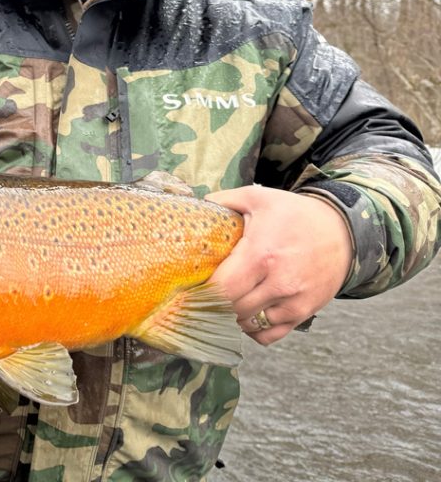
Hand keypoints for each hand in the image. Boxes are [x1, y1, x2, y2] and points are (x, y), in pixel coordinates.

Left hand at [206, 187, 353, 344]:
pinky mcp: (304, 313)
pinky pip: (269, 336)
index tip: (191, 285)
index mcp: (261, 255)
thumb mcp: (258, 197)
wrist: (343, 232)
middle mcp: (279, 283)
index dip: (202, 291)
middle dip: (213, 303)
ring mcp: (293, 302)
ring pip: (248, 325)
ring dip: (231, 316)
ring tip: (224, 299)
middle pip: (231, 309)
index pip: (222, 289)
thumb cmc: (295, 214)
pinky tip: (246, 313)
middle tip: (202, 293)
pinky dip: (253, 330)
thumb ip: (223, 200)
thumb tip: (196, 203)